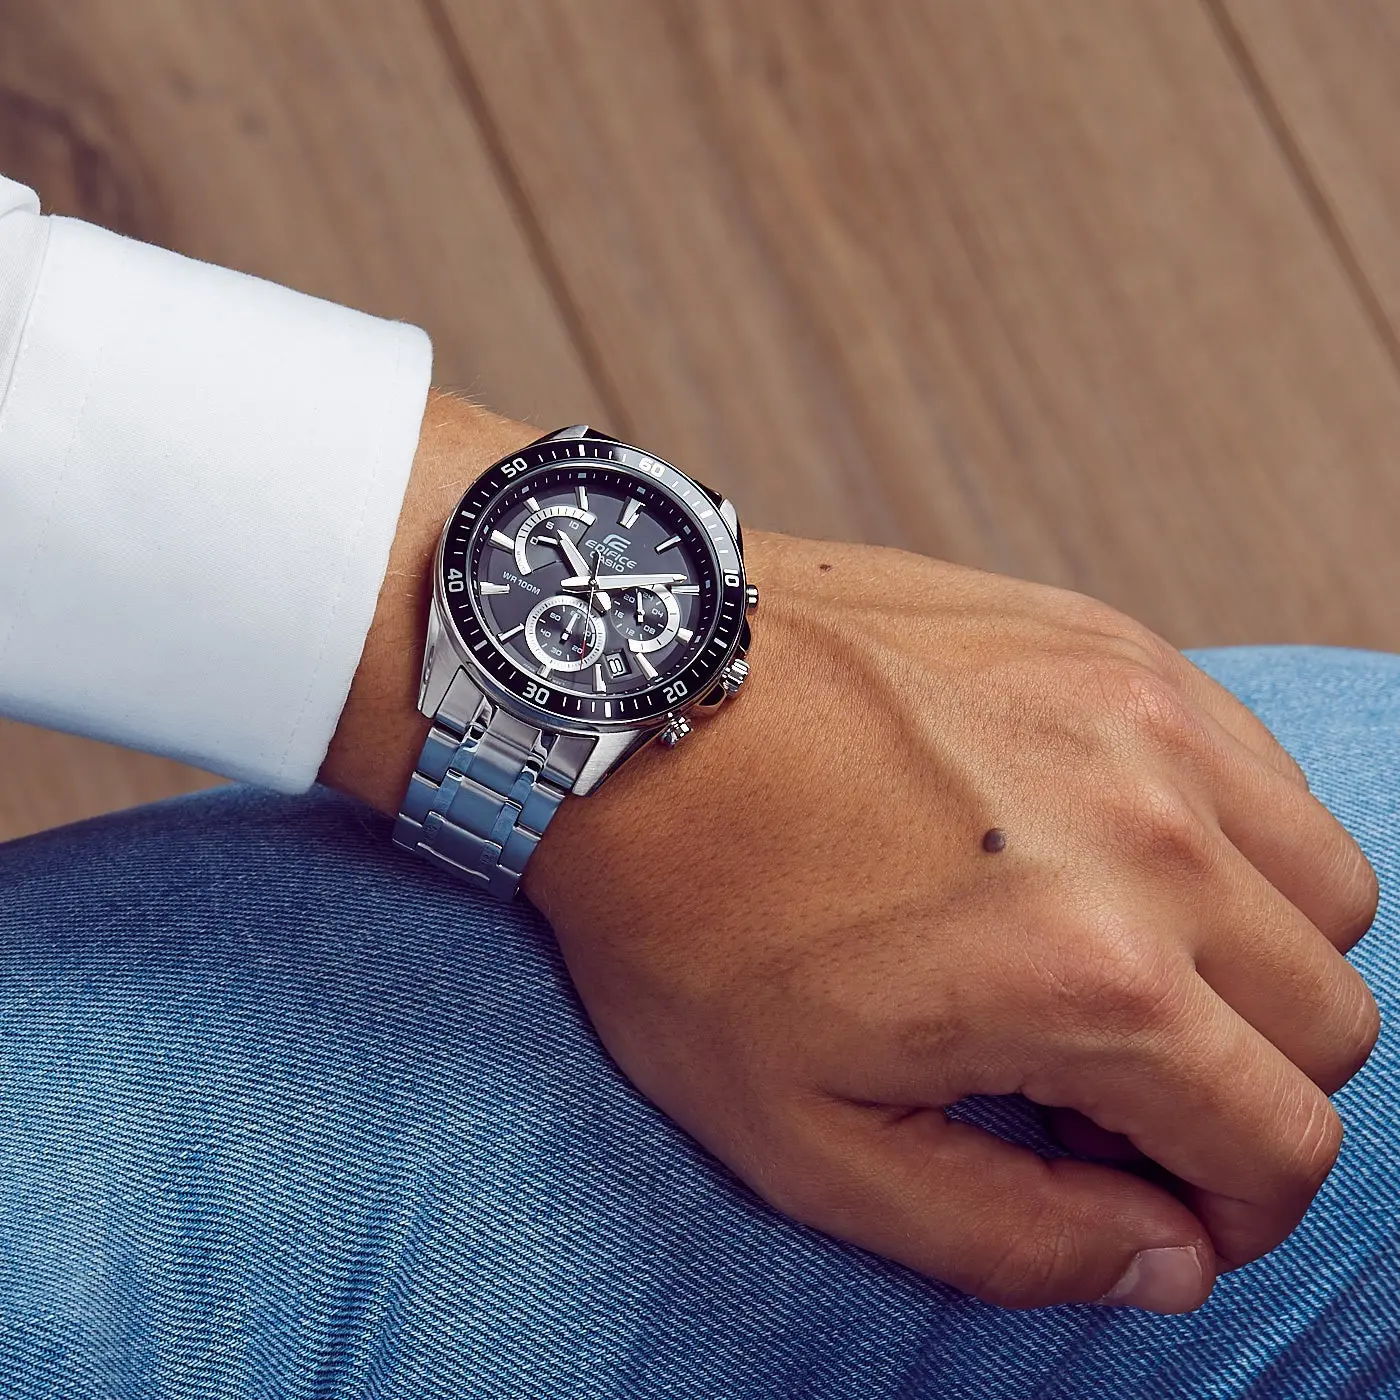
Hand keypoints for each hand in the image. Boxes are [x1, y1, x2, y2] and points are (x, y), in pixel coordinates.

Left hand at [526, 533, 1379, 1312]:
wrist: (629, 704)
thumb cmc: (687, 914)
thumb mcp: (805, 1136)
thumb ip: (1008, 1233)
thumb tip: (1163, 1256)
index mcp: (1088, 977)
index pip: (1284, 1138)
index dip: (1235, 1206)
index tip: (1154, 1196)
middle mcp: (1152, 835)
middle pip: (1328, 1016)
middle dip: (1243, 1089)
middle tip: (1104, 1084)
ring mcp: (1142, 716)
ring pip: (1322, 886)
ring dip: (1256, 959)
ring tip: (1120, 962)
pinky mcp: (1108, 642)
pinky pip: (1256, 767)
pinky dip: (1230, 837)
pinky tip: (1111, 850)